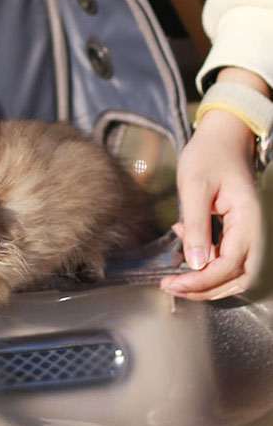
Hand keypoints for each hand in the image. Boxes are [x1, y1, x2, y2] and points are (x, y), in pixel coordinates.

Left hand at [161, 70, 265, 300]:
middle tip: (172, 288)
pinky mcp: (237, 230)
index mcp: (248, 219)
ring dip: (206, 281)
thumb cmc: (209, 155)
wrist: (222, 136)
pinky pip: (227, 257)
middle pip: (237, 276)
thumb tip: (195, 263)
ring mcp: (248, 231)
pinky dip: (206, 263)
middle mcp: (254, 230)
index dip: (203, 280)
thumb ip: (195, 225)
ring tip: (174, 279)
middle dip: (205, 288)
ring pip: (234, 271)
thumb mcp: (195, 187)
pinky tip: (183, 245)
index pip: (230, 264)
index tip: (174, 283)